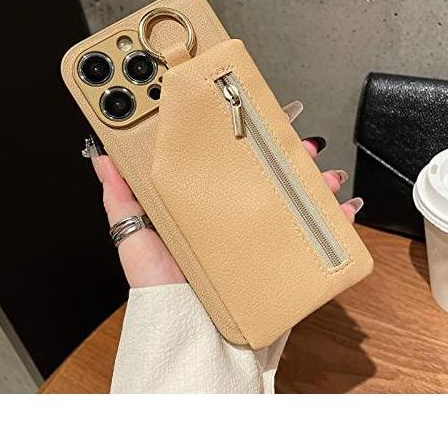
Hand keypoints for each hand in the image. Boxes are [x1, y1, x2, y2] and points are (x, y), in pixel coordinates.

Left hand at [89, 101, 363, 287]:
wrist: (189, 338)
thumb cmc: (159, 288)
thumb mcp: (133, 237)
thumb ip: (120, 196)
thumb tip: (101, 154)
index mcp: (202, 204)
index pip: (226, 159)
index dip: (246, 133)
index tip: (260, 109)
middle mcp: (233, 218)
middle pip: (268, 174)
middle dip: (291, 152)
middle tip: (303, 140)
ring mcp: (259, 240)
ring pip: (297, 199)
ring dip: (317, 181)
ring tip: (327, 173)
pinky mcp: (280, 264)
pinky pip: (317, 239)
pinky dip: (338, 222)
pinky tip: (346, 209)